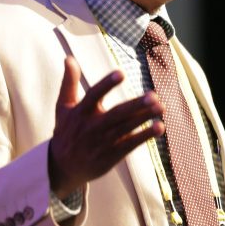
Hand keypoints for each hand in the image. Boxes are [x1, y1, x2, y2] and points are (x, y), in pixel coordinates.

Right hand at [48, 56, 164, 197]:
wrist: (62, 167)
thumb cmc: (65, 131)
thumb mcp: (63, 107)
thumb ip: (69, 82)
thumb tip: (68, 57)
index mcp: (80, 112)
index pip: (94, 95)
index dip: (106, 84)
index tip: (121, 73)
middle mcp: (92, 127)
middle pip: (116, 114)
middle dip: (136, 106)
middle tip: (153, 96)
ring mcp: (103, 142)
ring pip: (127, 128)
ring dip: (144, 118)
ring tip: (162, 107)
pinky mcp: (112, 155)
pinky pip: (130, 144)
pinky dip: (144, 136)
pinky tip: (159, 127)